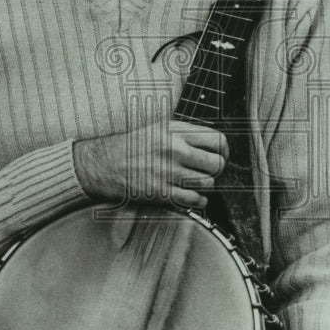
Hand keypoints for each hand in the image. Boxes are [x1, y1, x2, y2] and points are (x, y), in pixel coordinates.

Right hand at [73, 118, 227, 209]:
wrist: (105, 164)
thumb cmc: (134, 146)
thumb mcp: (159, 128)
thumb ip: (186, 133)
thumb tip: (215, 143)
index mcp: (175, 131)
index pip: (217, 140)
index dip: (224, 151)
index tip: (220, 156)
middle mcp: (174, 150)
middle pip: (217, 164)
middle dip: (216, 170)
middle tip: (209, 172)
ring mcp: (169, 173)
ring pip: (208, 183)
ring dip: (206, 186)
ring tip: (196, 183)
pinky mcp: (162, 193)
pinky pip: (195, 200)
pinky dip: (199, 201)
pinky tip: (192, 196)